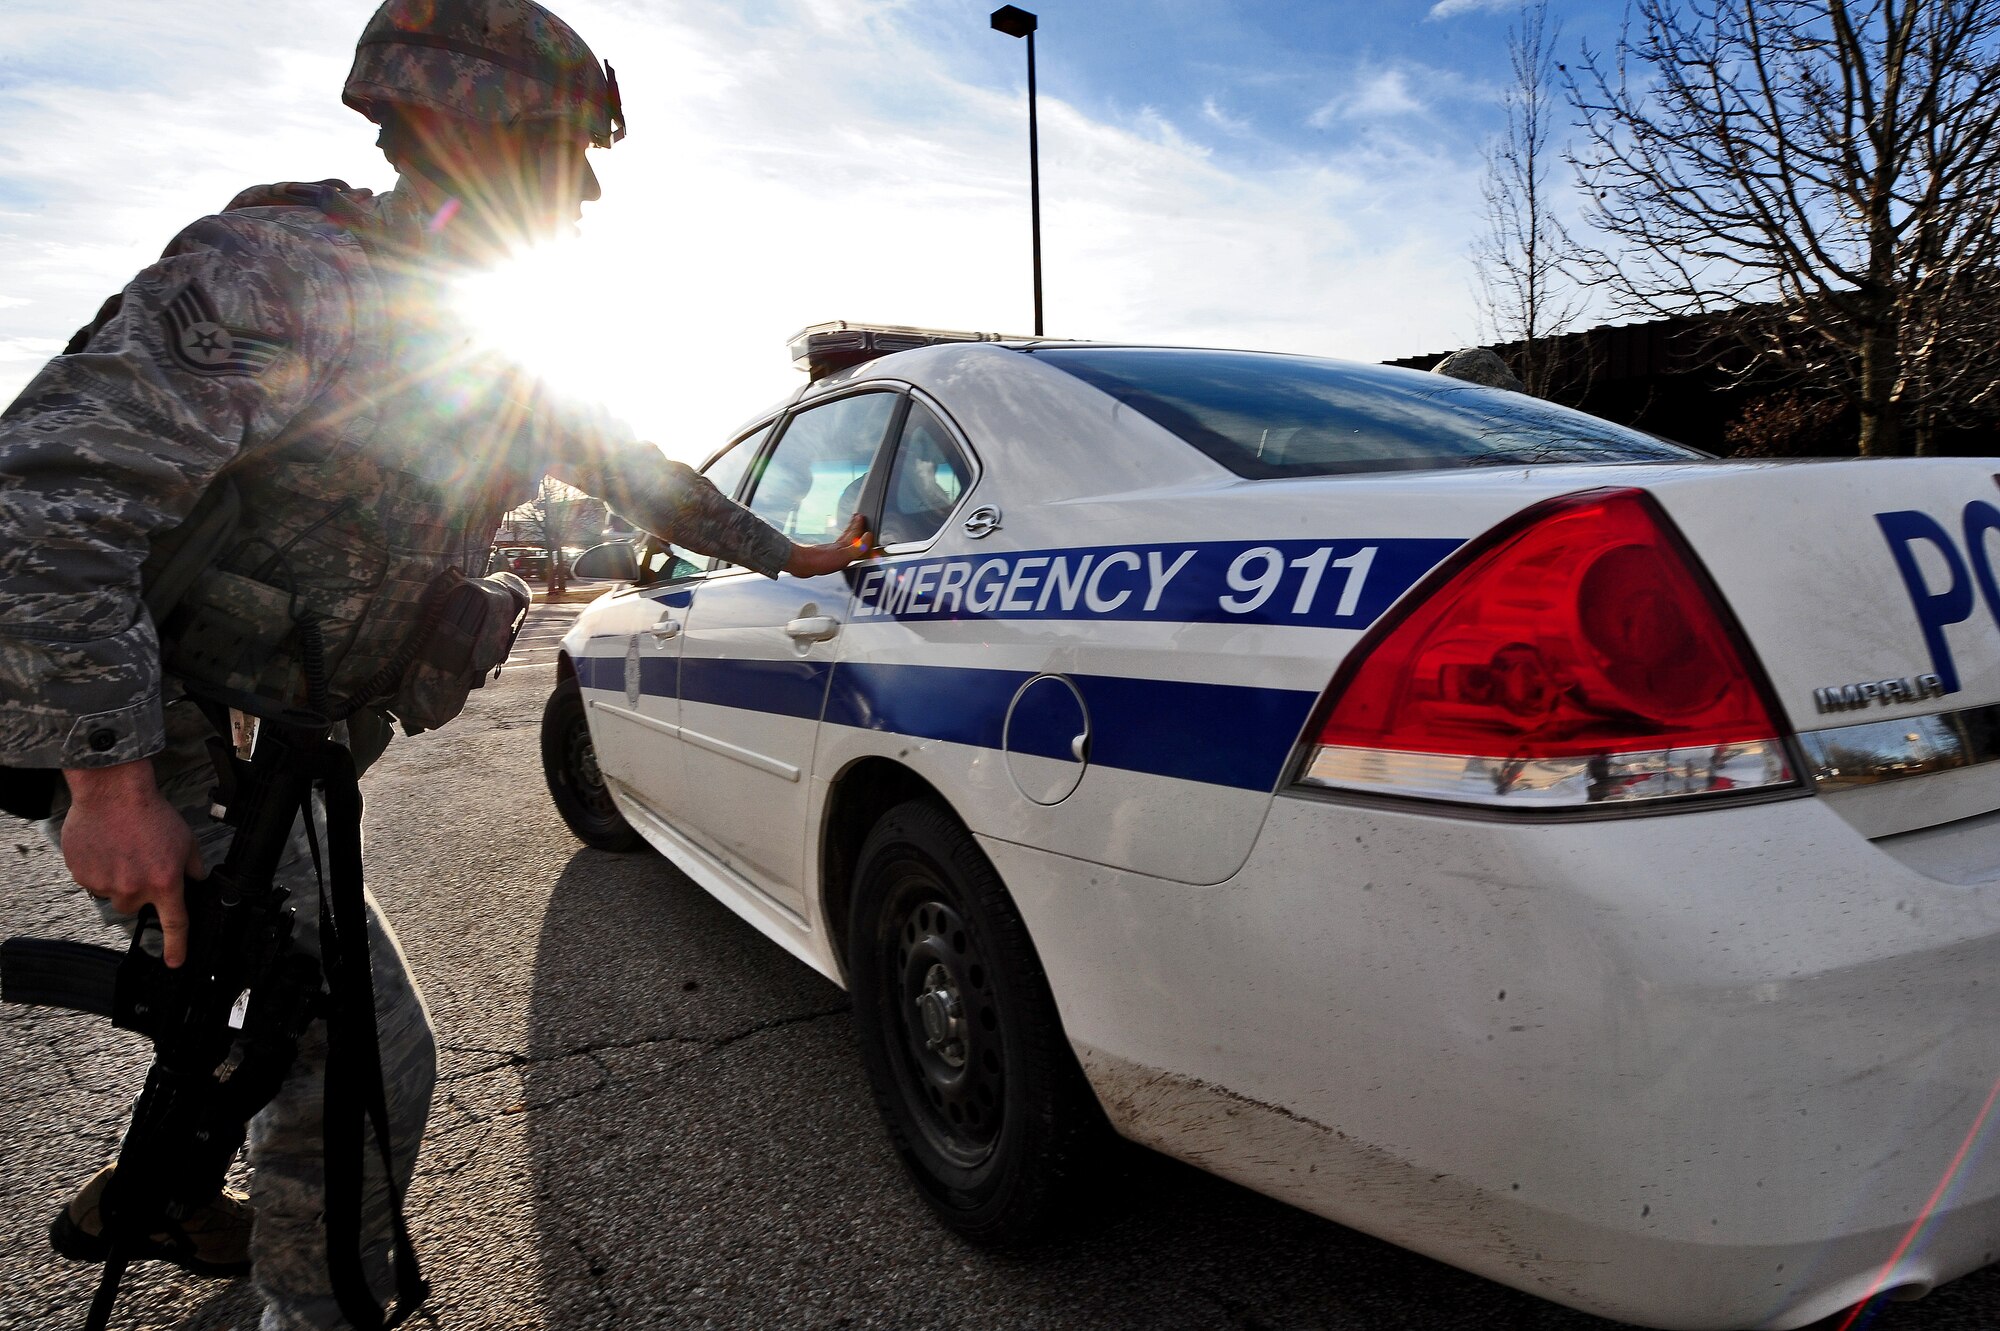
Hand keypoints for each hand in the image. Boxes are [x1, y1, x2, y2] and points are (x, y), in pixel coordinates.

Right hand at [60, 760, 204, 967]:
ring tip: (122, 849)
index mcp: (165, 883)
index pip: (175, 924)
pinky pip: (91, 881)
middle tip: (139, 862)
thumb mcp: (186, 841)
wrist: (113, 793)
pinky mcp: (82, 875)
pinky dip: (98, 868)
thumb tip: (195, 883)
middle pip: (135, 906)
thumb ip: (191, 869)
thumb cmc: (151, 813)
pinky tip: (105, 846)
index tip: (174, 962)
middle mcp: (134, 888)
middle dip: (138, 889)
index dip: (176, 947)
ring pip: (112, 893)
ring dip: (117, 878)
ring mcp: (105, 884)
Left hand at [783, 514, 881, 577]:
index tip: (861, 516)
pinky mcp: (823, 558)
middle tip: (856, 517)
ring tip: (850, 532)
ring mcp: (829, 551)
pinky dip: (840, 547)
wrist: (801, 564)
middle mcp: (837, 546)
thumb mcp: (844, 555)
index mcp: (843, 544)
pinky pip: (835, 549)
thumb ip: (858, 547)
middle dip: (853, 526)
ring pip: (842, 540)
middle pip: (847, 534)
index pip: (853, 532)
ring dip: (847, 535)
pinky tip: (837, 550)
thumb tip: (868, 536)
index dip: (858, 525)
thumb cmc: (821, 560)